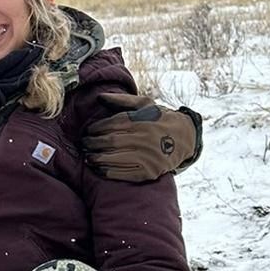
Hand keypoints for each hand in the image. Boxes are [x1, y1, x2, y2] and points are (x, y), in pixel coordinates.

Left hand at [85, 92, 202, 181]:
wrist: (186, 138)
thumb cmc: (159, 119)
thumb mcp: (145, 104)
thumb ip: (122, 100)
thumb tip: (99, 97)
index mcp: (142, 121)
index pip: (111, 124)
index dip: (96, 128)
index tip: (88, 131)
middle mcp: (145, 138)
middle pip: (109, 142)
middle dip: (92, 143)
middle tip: (84, 144)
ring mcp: (148, 157)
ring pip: (113, 158)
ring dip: (95, 158)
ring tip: (87, 156)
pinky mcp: (149, 172)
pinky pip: (122, 173)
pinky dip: (106, 171)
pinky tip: (98, 168)